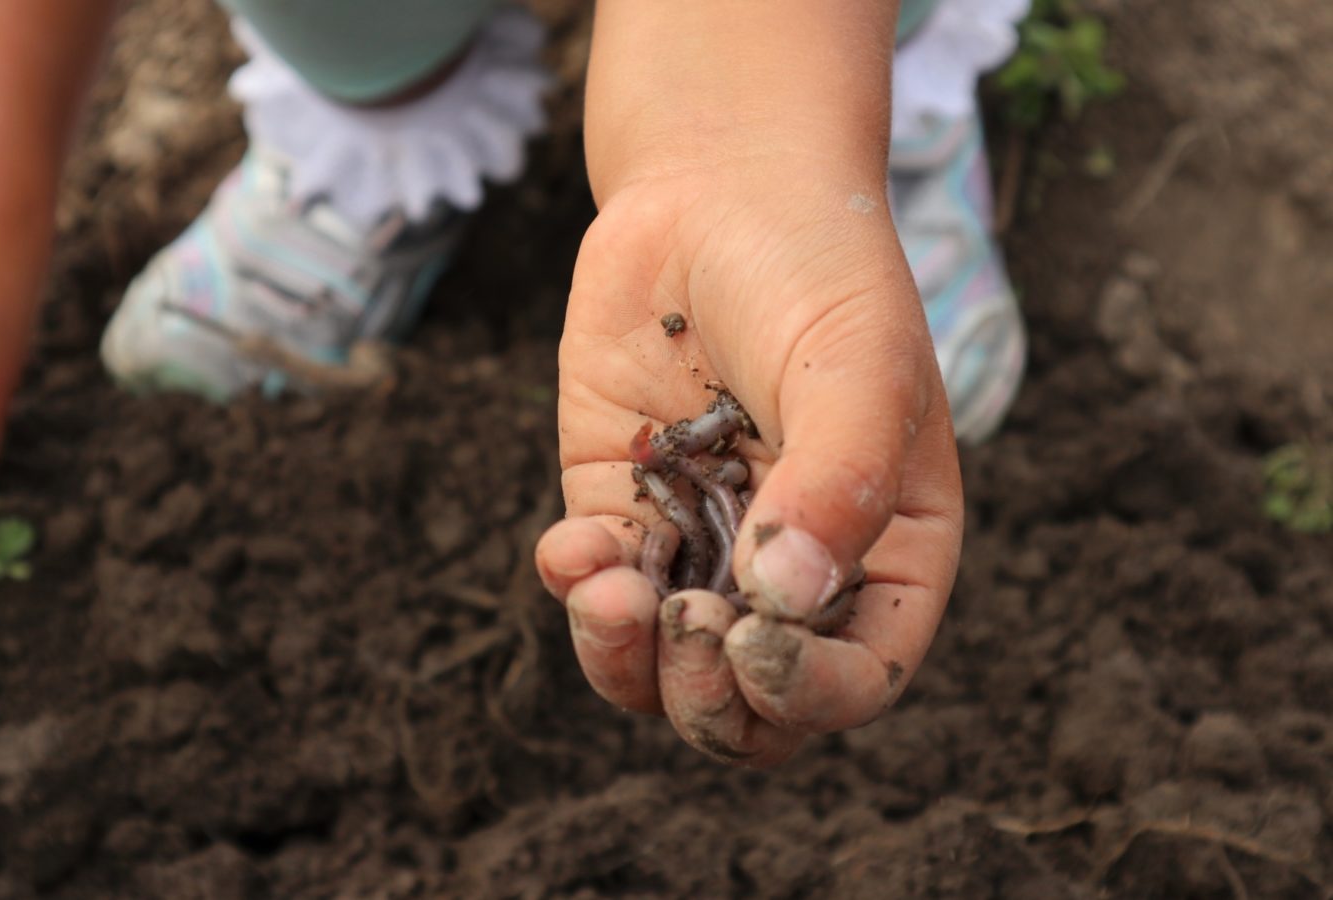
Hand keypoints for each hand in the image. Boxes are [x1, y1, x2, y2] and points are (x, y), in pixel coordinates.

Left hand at [536, 170, 962, 765]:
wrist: (716, 191)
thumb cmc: (816, 271)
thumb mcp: (856, 364)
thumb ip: (835, 485)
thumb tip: (782, 604)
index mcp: (882, 551)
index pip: (859, 678)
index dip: (810, 694)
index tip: (755, 641)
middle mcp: (791, 569)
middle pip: (751, 709)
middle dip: (708, 696)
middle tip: (684, 622)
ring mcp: (700, 544)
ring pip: (658, 671)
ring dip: (625, 661)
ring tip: (607, 592)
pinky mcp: (622, 508)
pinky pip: (594, 592)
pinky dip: (574, 590)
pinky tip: (572, 542)